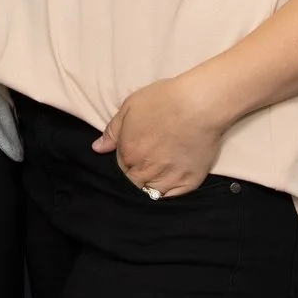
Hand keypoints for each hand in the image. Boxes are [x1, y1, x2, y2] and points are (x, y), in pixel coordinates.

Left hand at [91, 75, 231, 199]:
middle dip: (136, 174)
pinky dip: (169, 192)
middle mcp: (146, 169)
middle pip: (134, 182)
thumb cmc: (165, 100)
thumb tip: (97, 148)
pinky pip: (173, 197)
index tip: (135, 153)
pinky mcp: (190, 181)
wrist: (200, 104)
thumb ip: (112, 131)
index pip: (120, 168)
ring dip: (151, 184)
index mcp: (129, 152)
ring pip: (152, 192)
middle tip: (148, 161)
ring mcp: (169, 177)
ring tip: (159, 171)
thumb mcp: (130, 107)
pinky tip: (171, 180)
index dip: (126, 161)